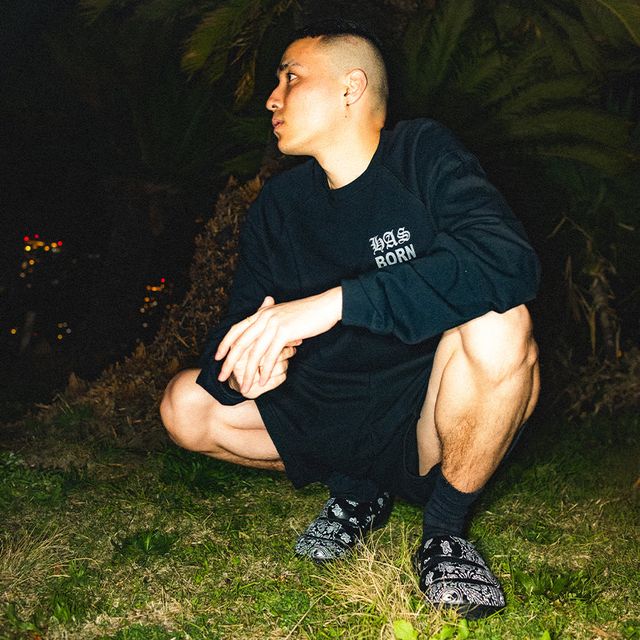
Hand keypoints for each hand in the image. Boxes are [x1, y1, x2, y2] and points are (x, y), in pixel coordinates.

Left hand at [216, 288, 341, 393]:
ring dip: (248, 373)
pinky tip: (263, 382)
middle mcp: (264, 317)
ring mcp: (273, 324)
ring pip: (254, 353)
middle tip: (221, 377)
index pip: (236, 329)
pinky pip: (271, 356)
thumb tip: (264, 329)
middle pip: (240, 343)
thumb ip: (272, 320)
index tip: (217, 358)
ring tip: (244, 387)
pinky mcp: (285, 332)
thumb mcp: (285, 314)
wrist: (326, 306)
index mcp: (262, 312)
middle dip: (229, 362)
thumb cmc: (307, 313)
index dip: (225, 343)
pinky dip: (266, 371)